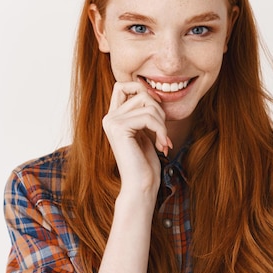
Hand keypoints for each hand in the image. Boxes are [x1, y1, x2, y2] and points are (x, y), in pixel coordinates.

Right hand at [102, 81, 172, 196]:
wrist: (140, 186)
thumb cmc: (145, 163)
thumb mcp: (145, 132)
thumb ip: (143, 113)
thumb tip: (152, 93)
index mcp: (113, 117)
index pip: (123, 85)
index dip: (142, 90)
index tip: (156, 112)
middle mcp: (109, 117)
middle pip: (140, 92)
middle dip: (158, 109)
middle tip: (163, 131)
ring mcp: (112, 122)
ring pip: (147, 104)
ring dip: (162, 122)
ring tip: (163, 140)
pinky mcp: (119, 129)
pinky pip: (148, 117)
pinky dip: (161, 130)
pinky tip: (162, 145)